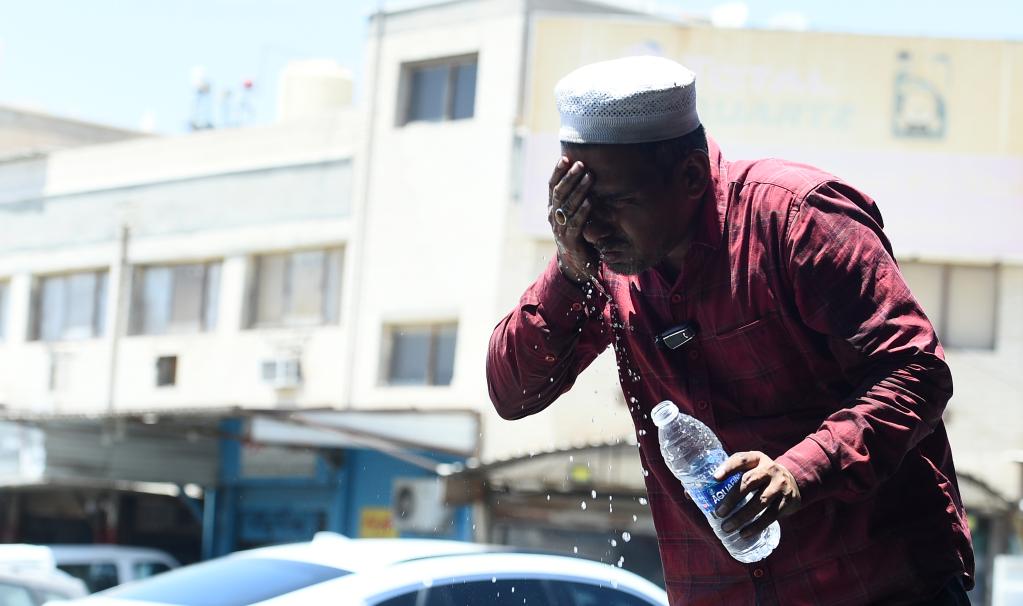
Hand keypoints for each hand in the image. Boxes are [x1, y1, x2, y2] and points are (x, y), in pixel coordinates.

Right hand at [548, 156, 596, 284]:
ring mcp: (560, 229)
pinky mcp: (570, 241)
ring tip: (589, 176)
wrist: (576, 265)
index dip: (557, 172)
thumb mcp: (575, 215)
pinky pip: (576, 223)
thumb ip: (577, 199)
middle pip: (559, 193)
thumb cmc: (579, 235)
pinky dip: (583, 211)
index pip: (552, 187)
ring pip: (567, 206)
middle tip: (580, 164)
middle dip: (570, 177)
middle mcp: (553, 217)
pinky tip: (590, 201)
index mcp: (553, 209)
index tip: (565, 157)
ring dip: (579, 189)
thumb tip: (586, 174)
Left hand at [713, 451, 801, 538]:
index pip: (741, 459)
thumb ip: (730, 474)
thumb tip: (695, 492)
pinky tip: (744, 533)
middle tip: (719, 513)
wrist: (793, 481)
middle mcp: (770, 469)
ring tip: (727, 527)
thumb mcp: (750, 468)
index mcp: (756, 458)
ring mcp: (780, 485)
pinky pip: (771, 516)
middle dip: (732, 499)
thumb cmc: (761, 476)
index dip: (728, 468)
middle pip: (749, 482)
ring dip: (742, 516)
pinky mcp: (787, 501)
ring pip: (760, 502)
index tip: (714, 478)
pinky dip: (756, 526)